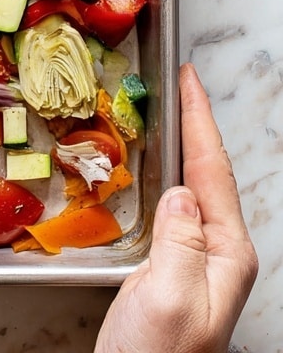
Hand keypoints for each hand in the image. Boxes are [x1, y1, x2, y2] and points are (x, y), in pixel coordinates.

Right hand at [95, 62, 257, 352]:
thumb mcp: (170, 298)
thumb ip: (181, 241)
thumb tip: (180, 193)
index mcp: (227, 256)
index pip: (213, 171)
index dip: (200, 120)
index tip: (189, 79)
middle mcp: (218, 256)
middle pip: (208, 174)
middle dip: (195, 125)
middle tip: (178, 83)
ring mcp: (197, 264)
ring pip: (191, 188)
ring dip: (180, 147)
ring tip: (166, 113)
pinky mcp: (171, 272)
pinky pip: (172, 207)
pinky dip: (162, 174)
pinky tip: (150, 169)